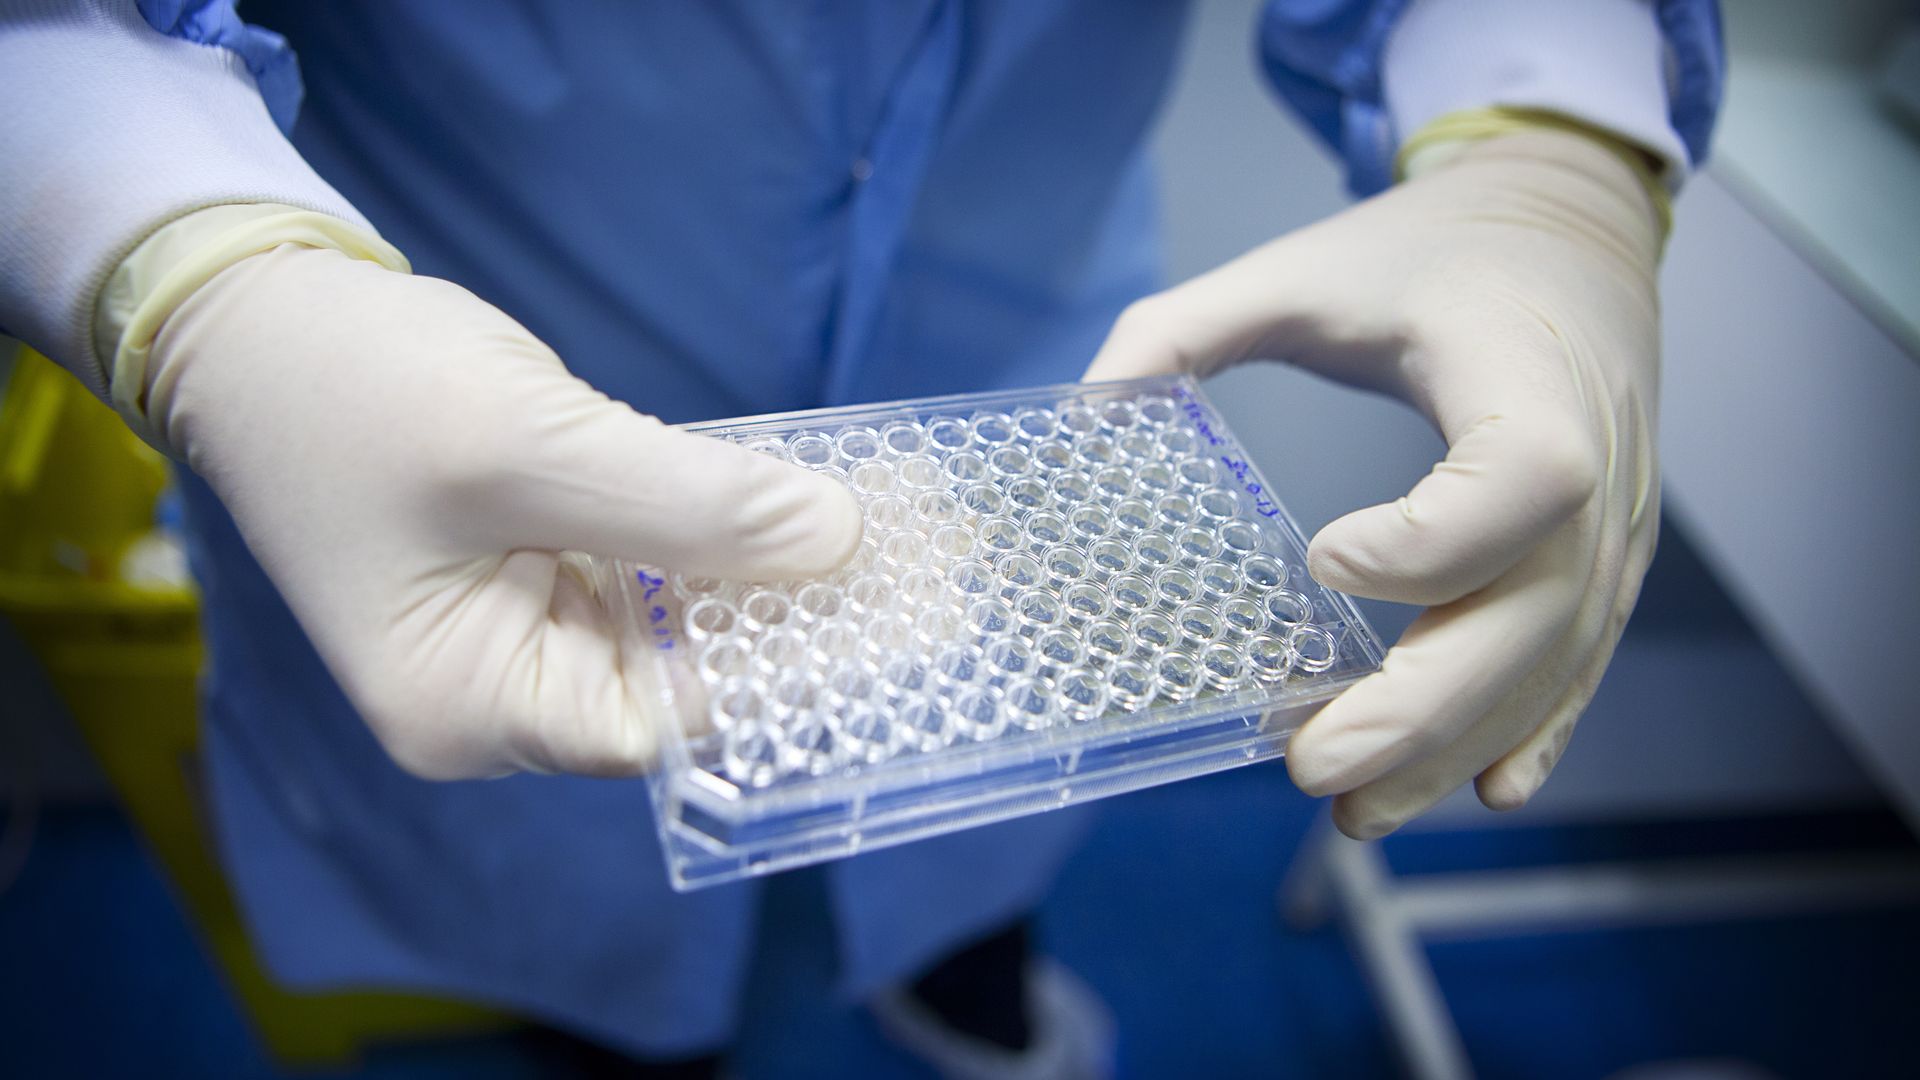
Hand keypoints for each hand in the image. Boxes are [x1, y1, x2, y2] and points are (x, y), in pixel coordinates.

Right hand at [144, 244, 861, 778]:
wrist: (259, 315)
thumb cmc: (357, 392)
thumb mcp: (530, 447)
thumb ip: (692, 506)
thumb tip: (842, 541)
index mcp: (470, 708)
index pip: (666, 723)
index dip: (789, 673)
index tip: (906, 624)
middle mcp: (502, 693)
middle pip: (685, 679)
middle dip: (801, 622)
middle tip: (929, 575)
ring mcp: (527, 628)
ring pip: (686, 621)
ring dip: (779, 574)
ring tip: (902, 539)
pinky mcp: (551, 566)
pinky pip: (663, 567)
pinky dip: (731, 534)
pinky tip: (816, 503)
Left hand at [1085, 129, 1662, 837]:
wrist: (1569, 223)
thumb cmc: (1430, 250)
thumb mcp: (1301, 266)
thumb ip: (1182, 328)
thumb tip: (1079, 421)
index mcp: (1523, 368)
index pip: (1524, 473)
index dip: (1432, 542)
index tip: (1320, 563)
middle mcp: (1597, 453)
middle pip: (1540, 608)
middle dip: (1423, 706)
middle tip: (1311, 764)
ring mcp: (1617, 516)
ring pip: (1557, 656)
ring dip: (1458, 744)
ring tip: (1358, 808)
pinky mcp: (1613, 552)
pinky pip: (1588, 657)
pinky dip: (1537, 729)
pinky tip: (1485, 788)